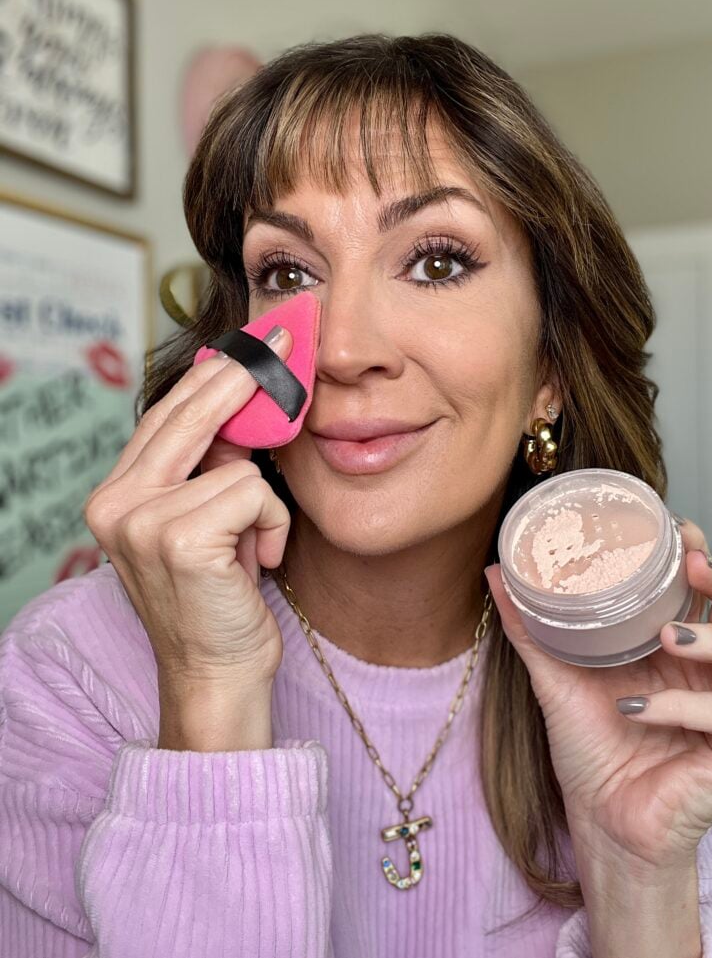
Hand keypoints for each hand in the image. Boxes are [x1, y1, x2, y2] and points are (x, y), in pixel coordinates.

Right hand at [84, 331, 292, 687]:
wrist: (218, 678)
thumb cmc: (219, 601)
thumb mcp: (206, 524)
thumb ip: (208, 469)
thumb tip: (243, 404)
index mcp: (115, 497)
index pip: (167, 416)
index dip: (213, 378)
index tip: (252, 345)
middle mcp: (115, 503)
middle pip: (189, 413)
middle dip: (245, 376)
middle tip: (286, 342)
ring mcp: (141, 521)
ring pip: (235, 461)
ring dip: (263, 504)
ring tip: (255, 546)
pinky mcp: (178, 539)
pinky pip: (254, 493)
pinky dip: (273, 527)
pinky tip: (261, 563)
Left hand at [485, 516, 711, 867]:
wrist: (600, 821)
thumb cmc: (591, 748)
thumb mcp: (555, 678)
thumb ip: (532, 627)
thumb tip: (497, 572)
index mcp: (681, 642)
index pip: (708, 583)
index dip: (697, 550)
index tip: (671, 526)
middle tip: (690, 563)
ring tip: (672, 634)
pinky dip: (681, 708)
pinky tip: (636, 708)